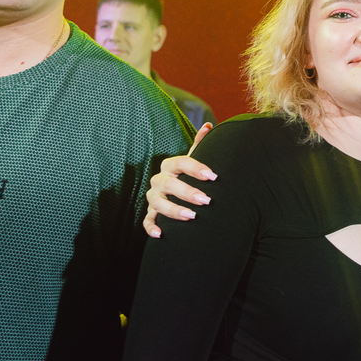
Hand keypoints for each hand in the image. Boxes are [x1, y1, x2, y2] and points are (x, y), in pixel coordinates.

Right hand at [144, 123, 214, 238]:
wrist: (176, 193)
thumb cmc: (188, 176)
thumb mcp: (193, 160)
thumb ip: (199, 145)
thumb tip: (208, 126)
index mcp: (170, 166)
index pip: (180, 163)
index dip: (196, 168)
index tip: (213, 176)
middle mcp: (159, 181)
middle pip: (169, 184)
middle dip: (187, 192)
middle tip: (206, 200)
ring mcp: (153, 198)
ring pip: (158, 203)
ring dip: (174, 210)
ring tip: (192, 216)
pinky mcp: (151, 214)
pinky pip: (147, 221)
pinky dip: (151, 228)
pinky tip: (161, 234)